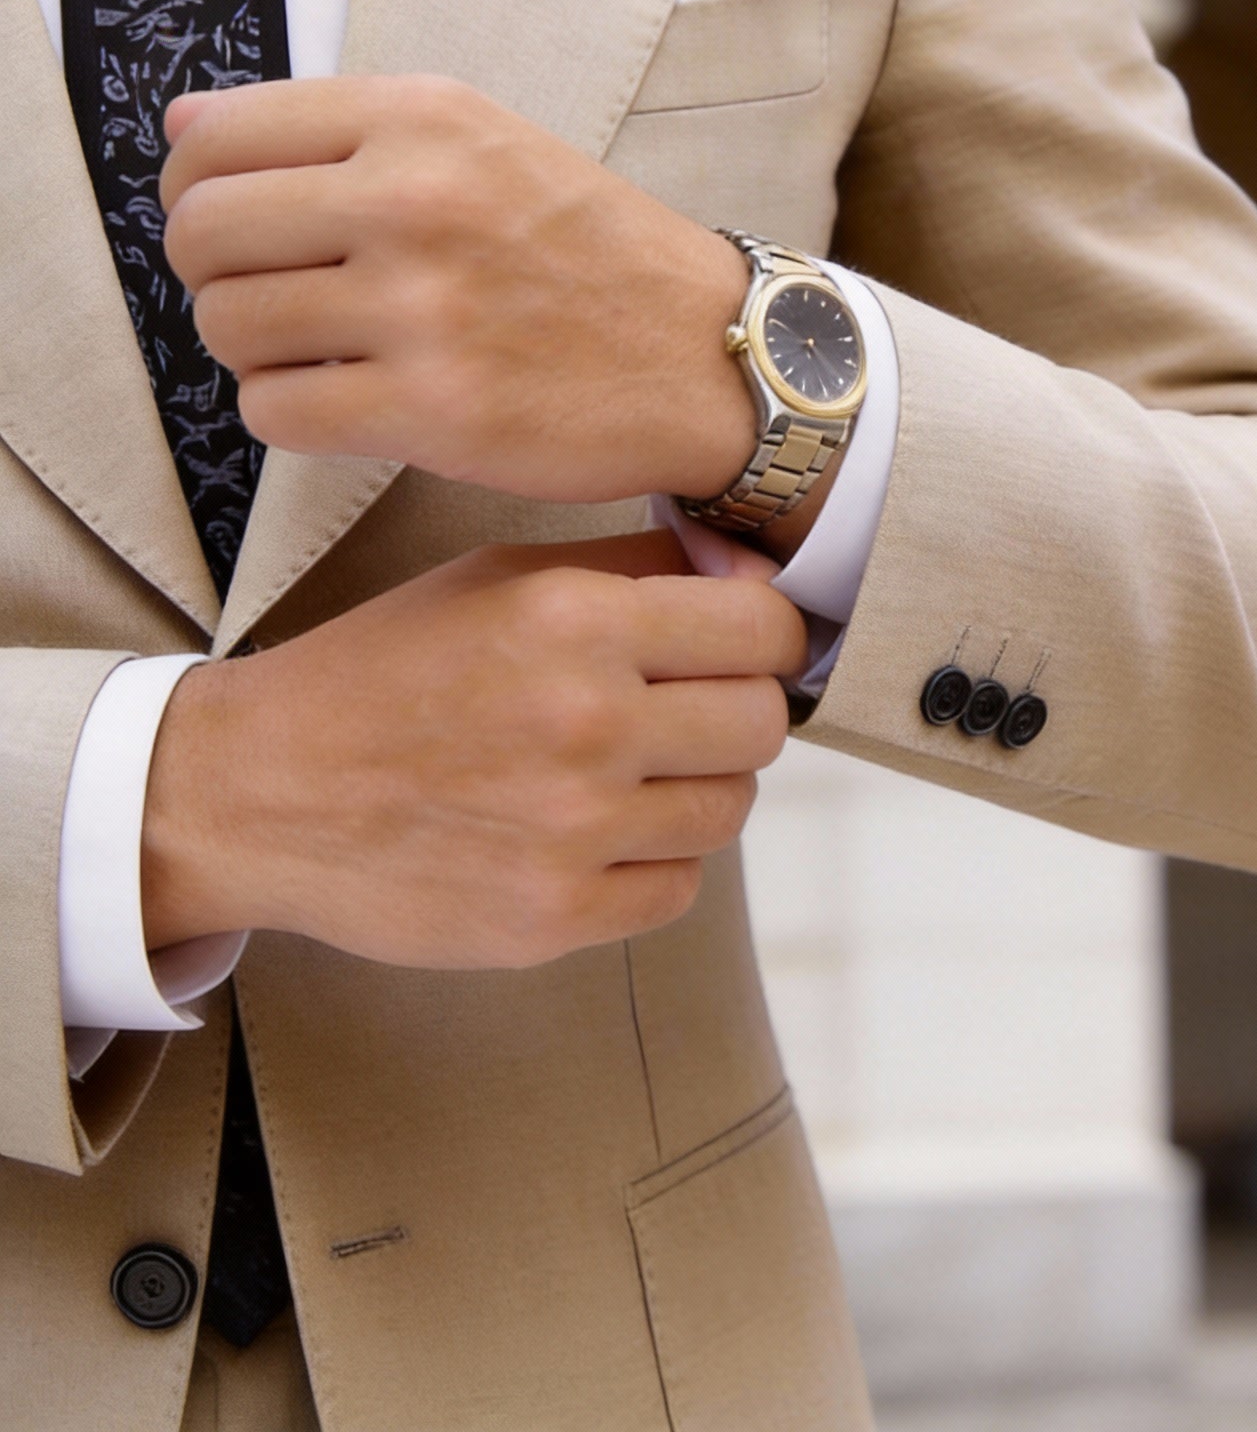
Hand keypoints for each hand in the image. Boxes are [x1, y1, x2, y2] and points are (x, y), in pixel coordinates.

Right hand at [138, 531, 805, 968]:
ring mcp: (571, 829)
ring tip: (631, 769)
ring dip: (697, 787)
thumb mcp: (504, 579)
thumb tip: (754, 567)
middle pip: (763, 722)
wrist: (261, 790)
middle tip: (686, 710)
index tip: (744, 644)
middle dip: (739, 709)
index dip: (769, 633)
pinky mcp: (552, 916)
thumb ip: (639, 567)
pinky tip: (597, 831)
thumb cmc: (390, 669)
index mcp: (575, 621)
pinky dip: (654, 860)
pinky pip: (679, 887)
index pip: (765, 627)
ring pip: (730, 807)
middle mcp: (584, 723)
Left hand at [158, 77, 757, 504]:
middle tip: (280, 295)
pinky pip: (274, 410)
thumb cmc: (595, 255)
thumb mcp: (489, 144)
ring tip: (328, 349)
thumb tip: (183, 122)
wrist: (709, 355)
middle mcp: (415, 200)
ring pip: (228, 327)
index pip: (213, 138)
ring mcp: (422, 308)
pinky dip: (296, 411)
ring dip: (260, 349)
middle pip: (201, 234)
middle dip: (217, 275)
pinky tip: (354, 399)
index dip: (197, 190)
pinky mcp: (431, 409)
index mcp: (424, 122)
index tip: (240, 223)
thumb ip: (346, 129)